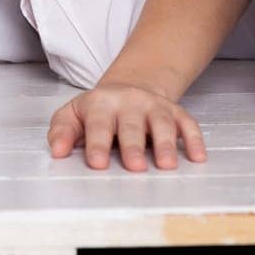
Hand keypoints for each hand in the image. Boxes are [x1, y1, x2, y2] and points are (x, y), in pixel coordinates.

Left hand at [46, 81, 206, 170]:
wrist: (130, 86)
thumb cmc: (99, 110)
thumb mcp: (74, 114)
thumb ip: (62, 131)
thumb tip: (57, 152)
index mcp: (101, 104)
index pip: (98, 125)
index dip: (97, 144)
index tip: (96, 164)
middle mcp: (129, 102)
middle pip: (131, 125)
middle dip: (133, 146)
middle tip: (135, 168)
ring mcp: (154, 106)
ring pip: (161, 123)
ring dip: (165, 144)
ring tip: (167, 166)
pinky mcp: (175, 112)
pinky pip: (188, 123)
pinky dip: (194, 139)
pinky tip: (197, 157)